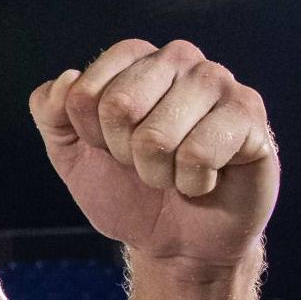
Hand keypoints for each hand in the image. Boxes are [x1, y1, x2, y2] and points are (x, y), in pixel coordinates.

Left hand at [31, 40, 277, 272]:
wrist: (178, 241)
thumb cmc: (127, 190)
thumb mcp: (71, 154)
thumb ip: (50, 113)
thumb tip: (66, 78)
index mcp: (134, 58)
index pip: (83, 90)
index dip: (90, 135)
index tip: (109, 148)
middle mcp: (178, 58)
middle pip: (119, 106)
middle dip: (123, 153)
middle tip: (146, 163)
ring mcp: (219, 82)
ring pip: (157, 135)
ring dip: (158, 172)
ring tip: (176, 172)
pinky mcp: (250, 115)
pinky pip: (198, 153)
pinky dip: (192, 182)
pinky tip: (206, 179)